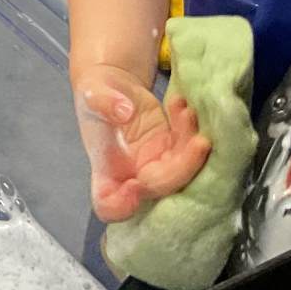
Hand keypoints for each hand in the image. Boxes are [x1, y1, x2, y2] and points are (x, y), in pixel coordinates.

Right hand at [74, 62, 211, 222]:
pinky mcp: (171, 149)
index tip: (135, 185)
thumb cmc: (95, 96)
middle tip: (199, 142)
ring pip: (181, 171)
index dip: (123, 205)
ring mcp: (155, 164)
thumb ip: (104, 102)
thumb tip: (123, 111)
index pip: (109, 205)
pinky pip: (188, 148)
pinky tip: (181, 104)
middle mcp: (132, 175)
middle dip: (182, 170)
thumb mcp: (91, 94)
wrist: (115, 84)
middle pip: (158, 189)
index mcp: (105, 170)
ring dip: (192, 148)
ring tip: (186, 112)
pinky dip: (190, 129)